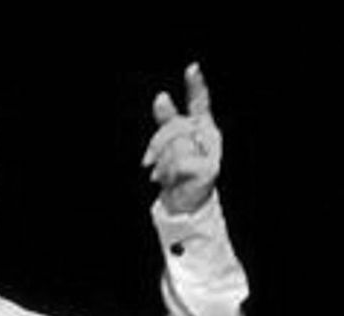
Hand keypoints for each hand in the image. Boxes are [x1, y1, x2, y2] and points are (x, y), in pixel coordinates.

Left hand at [141, 62, 222, 213]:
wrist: (183, 203)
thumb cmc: (176, 173)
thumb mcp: (168, 146)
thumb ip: (166, 121)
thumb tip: (161, 96)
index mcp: (200, 126)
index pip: (199, 102)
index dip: (196, 85)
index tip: (192, 67)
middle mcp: (209, 136)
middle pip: (177, 126)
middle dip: (156, 144)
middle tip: (147, 163)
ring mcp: (212, 152)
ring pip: (176, 145)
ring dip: (161, 164)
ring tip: (162, 176)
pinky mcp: (210, 169)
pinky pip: (180, 162)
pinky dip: (168, 173)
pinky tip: (168, 181)